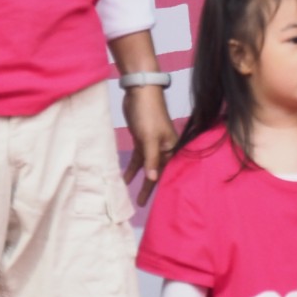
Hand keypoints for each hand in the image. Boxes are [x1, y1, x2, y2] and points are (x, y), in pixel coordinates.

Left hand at [123, 86, 177, 204]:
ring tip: (133, 197)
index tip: (158, 203)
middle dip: (150, 187)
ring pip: (147, 166)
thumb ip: (151, 159)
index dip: (163, 187)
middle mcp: (164, 147)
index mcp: (171, 147)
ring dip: (140, 179)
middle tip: (142, 205)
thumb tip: (153, 179)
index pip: (168, 171)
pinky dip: (133, 167)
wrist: (140, 91)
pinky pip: (138, 158)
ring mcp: (152, 143)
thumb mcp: (149, 138)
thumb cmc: (148, 114)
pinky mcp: (142, 139)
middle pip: (158, 171)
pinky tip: (125, 178)